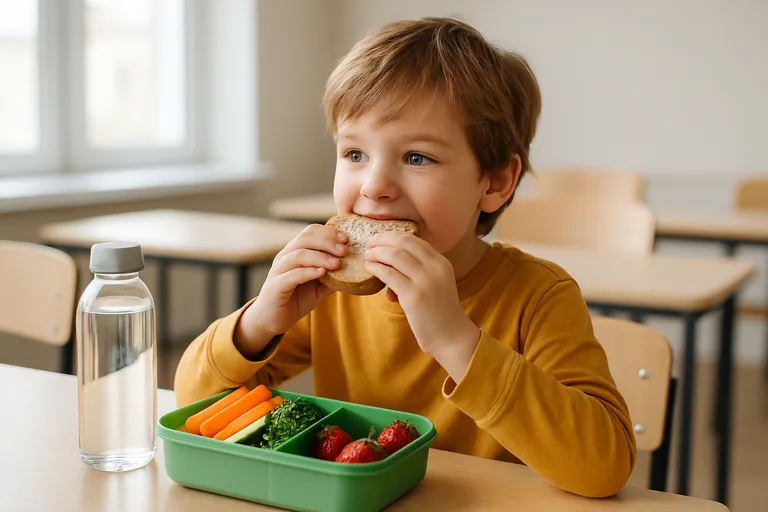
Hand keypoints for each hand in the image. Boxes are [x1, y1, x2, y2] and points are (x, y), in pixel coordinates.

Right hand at [235, 224, 346, 357]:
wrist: (271, 320)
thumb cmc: (295, 300)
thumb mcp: (319, 288)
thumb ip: (333, 278)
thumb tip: (355, 271)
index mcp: (295, 252)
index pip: (310, 232)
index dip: (329, 232)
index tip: (347, 239)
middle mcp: (285, 257)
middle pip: (305, 238)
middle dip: (327, 241)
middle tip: (345, 250)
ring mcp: (278, 271)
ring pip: (298, 254)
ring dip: (320, 256)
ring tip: (337, 263)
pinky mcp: (275, 286)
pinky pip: (291, 275)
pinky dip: (308, 272)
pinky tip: (322, 273)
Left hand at [364, 232, 479, 378]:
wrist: (451, 336)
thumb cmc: (439, 312)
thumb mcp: (436, 284)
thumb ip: (419, 271)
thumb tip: (390, 262)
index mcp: (441, 262)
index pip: (414, 239)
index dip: (394, 235)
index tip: (381, 238)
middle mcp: (435, 268)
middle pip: (403, 242)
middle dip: (383, 239)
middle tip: (370, 243)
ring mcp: (425, 281)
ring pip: (394, 255)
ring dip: (376, 252)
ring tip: (367, 256)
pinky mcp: (413, 296)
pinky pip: (389, 274)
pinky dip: (376, 268)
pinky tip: (369, 268)